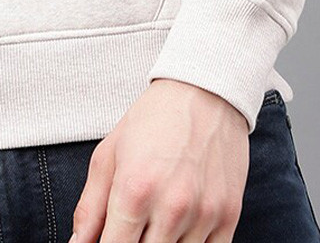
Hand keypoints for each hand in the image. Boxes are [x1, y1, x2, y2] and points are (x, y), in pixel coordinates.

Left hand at [69, 79, 249, 242]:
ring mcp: (204, 214)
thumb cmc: (152, 121)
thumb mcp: (109, 155)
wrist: (204, 91)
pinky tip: (181, 230)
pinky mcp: (229, 217)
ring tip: (156, 222)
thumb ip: (89, 208)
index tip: (109, 239)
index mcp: (134, 190)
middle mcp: (171, 207)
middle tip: (132, 228)